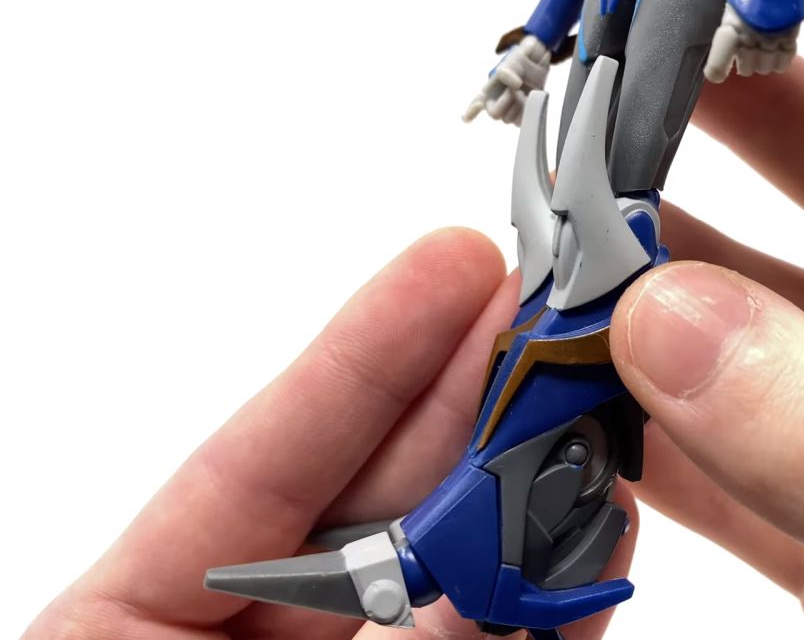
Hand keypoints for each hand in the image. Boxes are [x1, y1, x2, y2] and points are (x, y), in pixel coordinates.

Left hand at [24, 229, 636, 639]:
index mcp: (139, 623)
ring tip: (594, 410)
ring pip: (456, 575)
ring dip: (535, 493)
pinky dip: (555, 607)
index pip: (257, 457)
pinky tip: (597, 542)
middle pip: (376, 498)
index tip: (451, 267)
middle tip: (556, 316)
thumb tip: (487, 587)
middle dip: (471, 400)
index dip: (361, 355)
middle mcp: (257, 638)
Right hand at [463, 35, 550, 124]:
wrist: (537, 64)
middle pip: (494, 114)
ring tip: (524, 91)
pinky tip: (529, 99)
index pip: (476, 102)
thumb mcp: (513, 60)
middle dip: (506, 101)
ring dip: (519, 104)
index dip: (471, 111)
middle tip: (516, 88)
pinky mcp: (521, 116)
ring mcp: (508, 111)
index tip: (471, 114)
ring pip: (509, 119)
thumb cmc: (520, 61)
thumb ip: (509, 71)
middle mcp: (496, 103)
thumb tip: (516, 85)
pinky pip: (521, 122)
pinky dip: (527, 111)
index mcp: (489, 90)